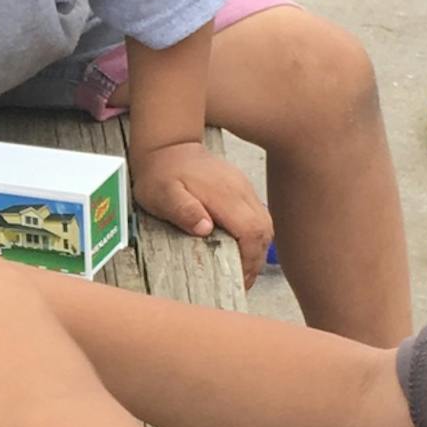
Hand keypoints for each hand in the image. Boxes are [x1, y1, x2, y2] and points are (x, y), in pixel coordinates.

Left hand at [131, 142, 272, 282]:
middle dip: (256, 260)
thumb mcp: (162, 194)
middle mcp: (241, 190)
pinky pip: (258, 216)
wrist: (168, 145)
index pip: (252, 231)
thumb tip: (206, 229)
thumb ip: (183, 210)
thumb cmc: (161, 173)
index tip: (238, 279)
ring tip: (243, 270)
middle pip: (264, 231)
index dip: (249, 259)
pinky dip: (254, 238)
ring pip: (265, 224)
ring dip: (258, 250)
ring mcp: (244, 188)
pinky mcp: (241, 188)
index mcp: (225, 194)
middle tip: (242, 282)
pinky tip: (240, 249)